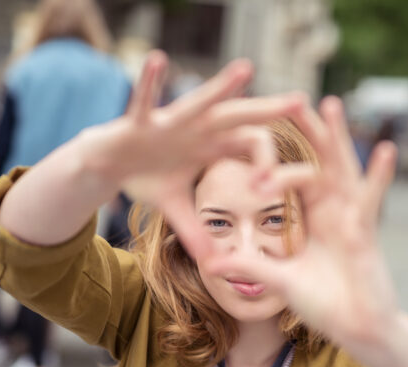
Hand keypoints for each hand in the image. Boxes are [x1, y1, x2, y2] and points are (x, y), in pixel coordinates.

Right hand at [76, 51, 302, 256]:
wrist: (107, 163)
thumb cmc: (146, 176)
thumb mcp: (175, 208)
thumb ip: (196, 232)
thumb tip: (215, 265)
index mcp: (212, 146)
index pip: (251, 146)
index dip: (265, 164)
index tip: (268, 187)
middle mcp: (198, 128)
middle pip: (239, 117)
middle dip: (268, 109)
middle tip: (301, 101)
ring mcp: (170, 122)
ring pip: (200, 102)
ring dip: (221, 88)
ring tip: (246, 69)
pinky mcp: (139, 121)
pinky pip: (144, 100)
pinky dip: (148, 82)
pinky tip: (157, 60)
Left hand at [206, 97, 398, 363]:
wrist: (357, 331)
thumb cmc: (325, 305)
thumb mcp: (280, 281)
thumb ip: (249, 267)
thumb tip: (208, 264)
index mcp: (313, 216)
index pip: (292, 175)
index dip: (274, 157)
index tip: (249, 137)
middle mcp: (333, 210)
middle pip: (318, 160)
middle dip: (306, 130)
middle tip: (290, 98)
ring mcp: (351, 218)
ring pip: (343, 169)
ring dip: (337, 137)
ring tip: (329, 103)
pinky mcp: (365, 234)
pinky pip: (372, 201)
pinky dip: (379, 176)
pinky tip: (384, 150)